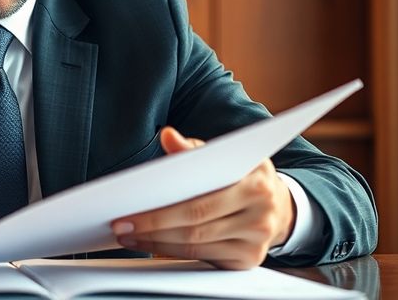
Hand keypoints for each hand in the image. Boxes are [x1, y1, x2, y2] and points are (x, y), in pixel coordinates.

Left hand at [110, 127, 294, 269]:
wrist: (276, 205)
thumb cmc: (240, 176)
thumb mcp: (223, 156)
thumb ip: (193, 148)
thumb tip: (168, 136)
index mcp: (256, 180)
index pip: (200, 199)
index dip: (161, 207)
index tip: (129, 206)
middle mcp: (262, 213)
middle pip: (194, 224)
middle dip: (152, 225)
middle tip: (121, 225)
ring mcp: (256, 240)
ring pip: (195, 243)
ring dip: (156, 241)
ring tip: (129, 235)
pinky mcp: (247, 260)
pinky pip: (202, 257)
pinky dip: (172, 251)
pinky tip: (151, 244)